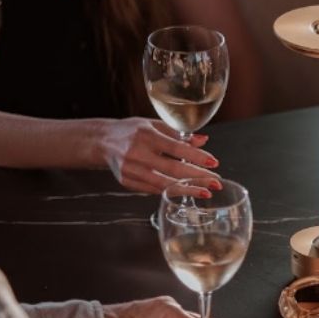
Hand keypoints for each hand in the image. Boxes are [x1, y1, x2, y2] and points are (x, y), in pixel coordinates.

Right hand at [96, 117, 220, 194]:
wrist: (102, 140)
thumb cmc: (132, 131)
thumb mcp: (154, 125)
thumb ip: (178, 134)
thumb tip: (203, 140)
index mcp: (145, 135)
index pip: (176, 148)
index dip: (197, 157)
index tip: (214, 163)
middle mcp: (137, 153)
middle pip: (173, 169)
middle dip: (197, 177)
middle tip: (216, 183)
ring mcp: (130, 170)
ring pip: (164, 184)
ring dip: (188, 190)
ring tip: (206, 192)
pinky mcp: (127, 182)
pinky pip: (154, 190)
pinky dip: (172, 191)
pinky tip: (187, 191)